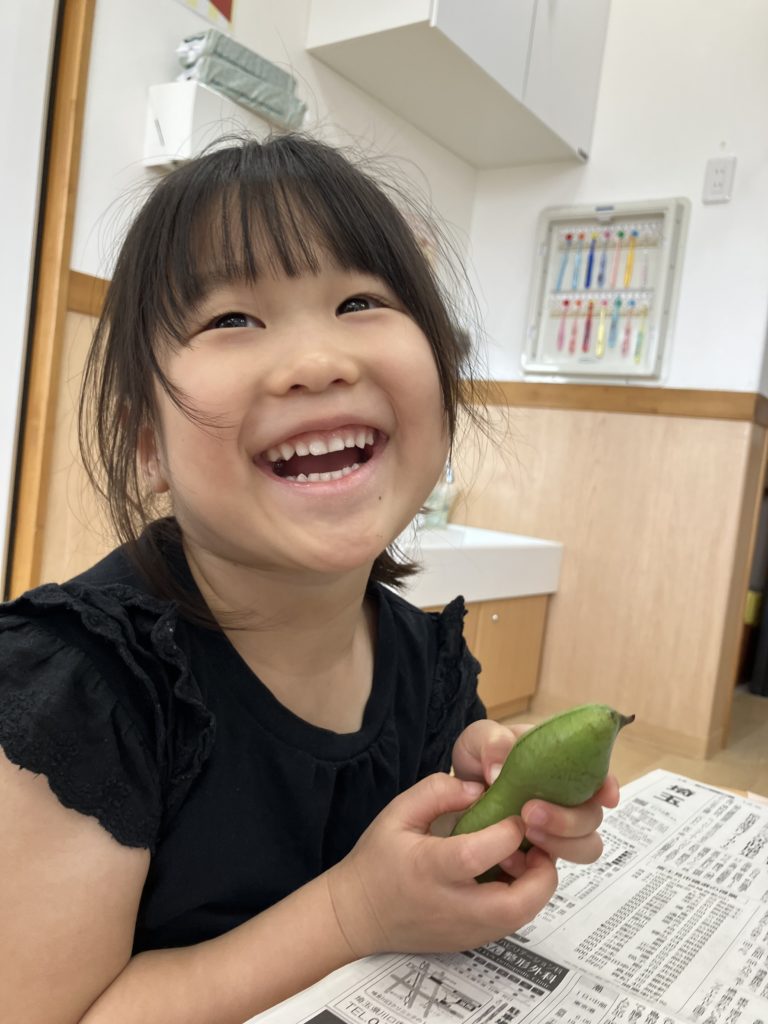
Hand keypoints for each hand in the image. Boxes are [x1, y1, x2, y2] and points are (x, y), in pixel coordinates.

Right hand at [326, 773, 556, 956]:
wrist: (358, 916)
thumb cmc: (378, 859)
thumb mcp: (398, 812)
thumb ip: (437, 792)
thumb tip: (480, 789)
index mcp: (429, 869)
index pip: (476, 855)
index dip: (506, 833)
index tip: (516, 814)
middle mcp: (452, 907)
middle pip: (515, 904)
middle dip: (541, 873)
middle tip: (539, 843)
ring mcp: (464, 932)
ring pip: (520, 919)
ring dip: (535, 887)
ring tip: (525, 856)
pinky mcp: (471, 943)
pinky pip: (510, 924)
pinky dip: (521, 899)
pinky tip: (509, 874)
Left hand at [452, 720, 620, 868]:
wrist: (457, 791)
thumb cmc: (479, 758)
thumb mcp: (479, 739)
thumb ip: (491, 743)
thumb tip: (498, 771)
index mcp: (562, 766)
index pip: (599, 777)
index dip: (608, 787)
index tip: (605, 796)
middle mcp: (567, 800)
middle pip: (593, 818)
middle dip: (569, 820)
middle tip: (530, 812)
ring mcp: (556, 830)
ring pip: (584, 848)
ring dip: (561, 844)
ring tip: (525, 833)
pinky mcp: (539, 855)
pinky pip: (551, 871)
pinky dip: (536, 869)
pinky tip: (509, 857)